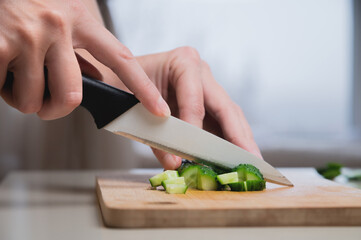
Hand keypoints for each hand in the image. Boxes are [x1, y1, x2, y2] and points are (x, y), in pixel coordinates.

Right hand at [0, 0, 169, 118]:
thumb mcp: (70, 10)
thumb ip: (86, 41)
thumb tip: (96, 76)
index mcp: (81, 20)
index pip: (121, 60)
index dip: (143, 89)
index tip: (158, 110)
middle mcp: (57, 27)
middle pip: (71, 97)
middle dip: (57, 109)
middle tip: (49, 104)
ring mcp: (26, 37)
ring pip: (33, 101)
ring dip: (25, 99)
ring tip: (19, 78)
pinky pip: (2, 90)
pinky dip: (2, 88)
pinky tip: (3, 70)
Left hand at [135, 47, 262, 168]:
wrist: (121, 77)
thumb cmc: (126, 85)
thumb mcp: (135, 106)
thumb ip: (154, 137)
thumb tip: (174, 164)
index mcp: (183, 62)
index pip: (195, 98)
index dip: (197, 126)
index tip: (197, 150)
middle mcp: (200, 71)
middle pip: (226, 107)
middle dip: (239, 136)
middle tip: (249, 160)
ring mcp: (207, 86)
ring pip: (230, 115)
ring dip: (241, 140)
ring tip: (250, 162)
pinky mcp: (207, 101)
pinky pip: (223, 121)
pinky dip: (230, 139)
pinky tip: (238, 156)